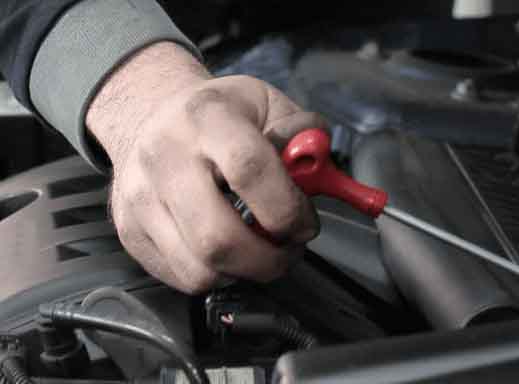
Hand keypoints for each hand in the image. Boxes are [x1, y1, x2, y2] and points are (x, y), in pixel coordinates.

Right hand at [87, 43, 323, 293]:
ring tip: (260, 250)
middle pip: (218, 238)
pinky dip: (217, 275)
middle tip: (289, 248)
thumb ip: (304, 135)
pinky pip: (181, 278)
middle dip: (269, 259)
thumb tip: (316, 172)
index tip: (306, 223)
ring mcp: (140, 198)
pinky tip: (230, 250)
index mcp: (207, 118)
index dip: (287, 208)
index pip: (249, 170)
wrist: (150, 113)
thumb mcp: (268, 104)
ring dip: (244, 273)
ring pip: (199, 270)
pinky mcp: (129, 232)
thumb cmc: (221, 114)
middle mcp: (164, 157)